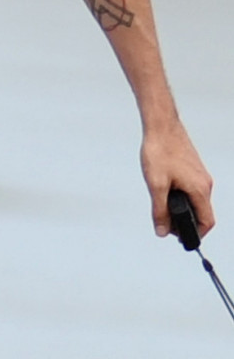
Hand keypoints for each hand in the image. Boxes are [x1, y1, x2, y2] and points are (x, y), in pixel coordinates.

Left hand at [140, 119, 214, 238]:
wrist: (161, 124)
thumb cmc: (160, 150)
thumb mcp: (156, 185)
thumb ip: (160, 211)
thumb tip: (162, 232)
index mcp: (199, 189)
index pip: (206, 222)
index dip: (195, 234)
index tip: (181, 238)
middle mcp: (204, 182)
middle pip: (201, 212)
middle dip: (185, 221)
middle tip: (165, 223)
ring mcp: (200, 173)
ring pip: (195, 199)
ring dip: (182, 207)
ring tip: (162, 206)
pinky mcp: (193, 166)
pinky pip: (191, 188)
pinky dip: (181, 195)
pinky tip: (165, 190)